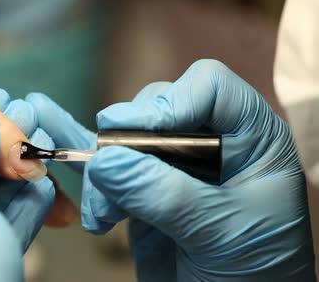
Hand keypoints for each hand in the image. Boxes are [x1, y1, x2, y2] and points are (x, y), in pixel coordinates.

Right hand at [30, 60, 314, 279]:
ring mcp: (174, 167)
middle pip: (156, 108)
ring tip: (104, 217)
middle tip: (110, 176)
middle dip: (126, 145)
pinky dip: (97, 191)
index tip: (140, 136)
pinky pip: (110, 172)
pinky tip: (99, 217)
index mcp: (250, 139)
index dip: (172, 103)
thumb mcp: (219, 231)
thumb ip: (166, 194)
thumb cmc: (253, 274)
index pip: (209, 88)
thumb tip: (106, 161)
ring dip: (105, 176)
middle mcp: (210, 144)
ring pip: (123, 141)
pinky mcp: (144, 190)